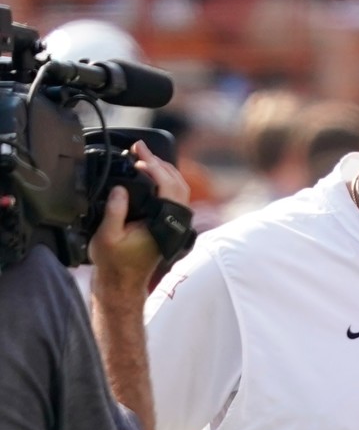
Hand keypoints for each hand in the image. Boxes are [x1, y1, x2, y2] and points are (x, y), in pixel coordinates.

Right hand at [88, 141, 189, 292]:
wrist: (122, 282)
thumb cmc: (114, 262)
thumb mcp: (107, 236)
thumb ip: (115, 211)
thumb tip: (121, 188)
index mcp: (162, 224)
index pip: (168, 187)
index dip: (155, 166)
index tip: (138, 153)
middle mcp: (173, 222)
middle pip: (178, 183)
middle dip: (160, 162)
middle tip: (140, 148)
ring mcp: (174, 222)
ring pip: (179, 189)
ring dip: (164, 169)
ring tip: (144, 155)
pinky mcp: (169, 223)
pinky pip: (174, 196)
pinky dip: (165, 180)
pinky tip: (150, 172)